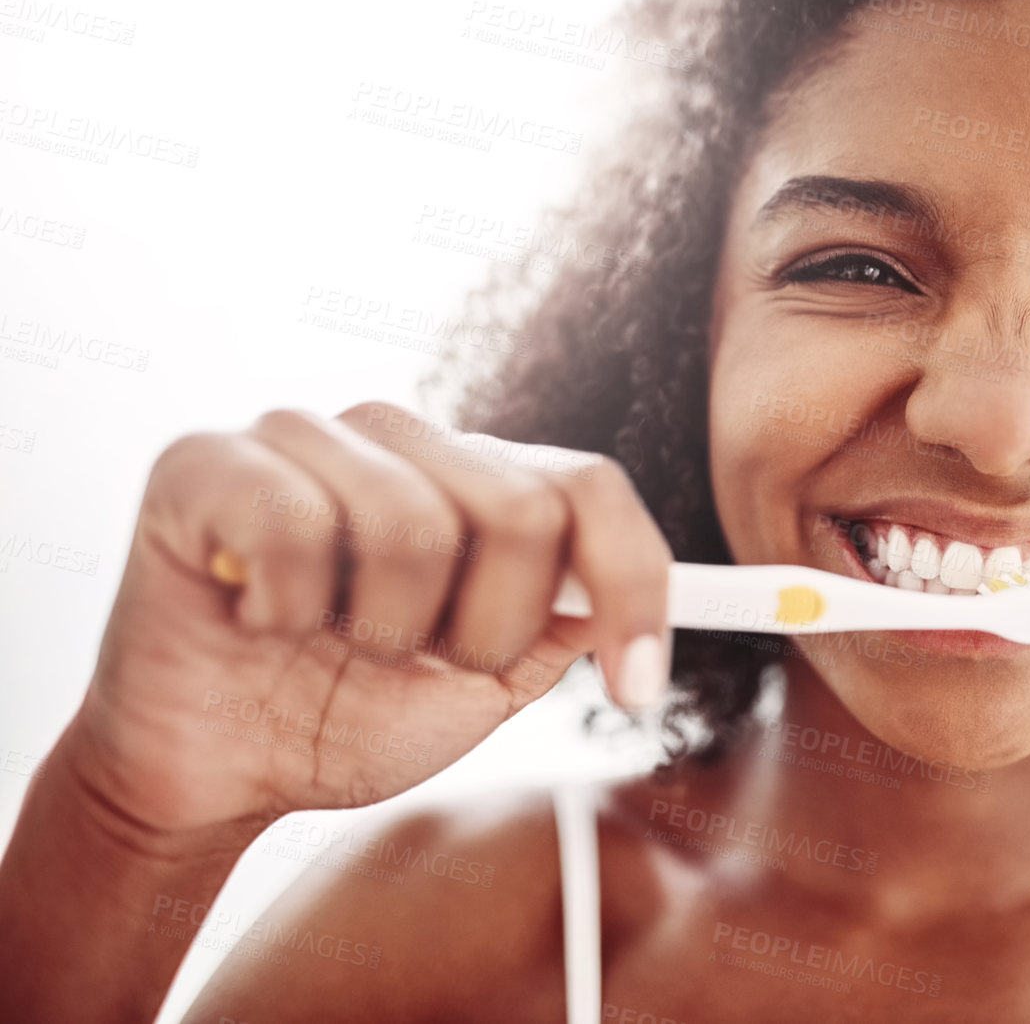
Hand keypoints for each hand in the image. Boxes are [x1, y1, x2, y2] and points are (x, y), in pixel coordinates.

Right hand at [63, 401, 673, 836]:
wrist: (215, 780)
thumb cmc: (344, 718)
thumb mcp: (481, 687)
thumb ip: (558, 626)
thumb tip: (625, 590)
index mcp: (474, 479)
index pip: (589, 487)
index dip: (633, 584)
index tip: (637, 689)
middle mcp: (399, 439)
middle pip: (522, 509)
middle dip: (488, 629)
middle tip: (424, 666)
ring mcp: (303, 436)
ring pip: (412, 523)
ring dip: (382, 628)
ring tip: (332, 640)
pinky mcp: (205, 459)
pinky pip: (292, 523)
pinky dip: (285, 608)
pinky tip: (260, 619)